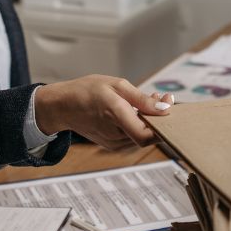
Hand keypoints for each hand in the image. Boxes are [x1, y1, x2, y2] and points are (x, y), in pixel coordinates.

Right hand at [34, 75, 171, 149]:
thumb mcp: (116, 86)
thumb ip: (142, 99)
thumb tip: (165, 108)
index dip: (162, 125)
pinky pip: (133, 137)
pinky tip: (134, 110)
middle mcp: (115, 134)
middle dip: (158, 117)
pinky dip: (138, 125)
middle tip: (160, 96)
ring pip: (141, 136)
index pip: (146, 135)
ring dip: (148, 120)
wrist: (63, 106)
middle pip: (148, 134)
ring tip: (145, 100)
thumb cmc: (87, 91)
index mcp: (115, 115)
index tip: (167, 105)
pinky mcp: (113, 145)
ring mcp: (113, 143)